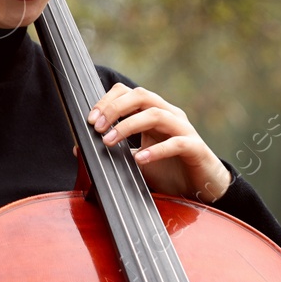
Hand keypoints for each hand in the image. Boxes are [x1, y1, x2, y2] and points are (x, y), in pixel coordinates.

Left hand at [86, 84, 232, 202]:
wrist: (202, 188)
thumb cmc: (169, 171)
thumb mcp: (134, 160)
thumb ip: (112, 152)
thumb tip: (78, 149)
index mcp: (154, 113)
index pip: (129, 93)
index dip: (108, 101)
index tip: (90, 119)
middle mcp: (169, 115)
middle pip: (141, 96)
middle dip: (115, 108)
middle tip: (97, 127)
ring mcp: (184, 130)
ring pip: (156, 114)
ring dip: (129, 126)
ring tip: (111, 141)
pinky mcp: (195, 148)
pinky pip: (176, 143)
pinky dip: (157, 150)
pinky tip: (140, 160)